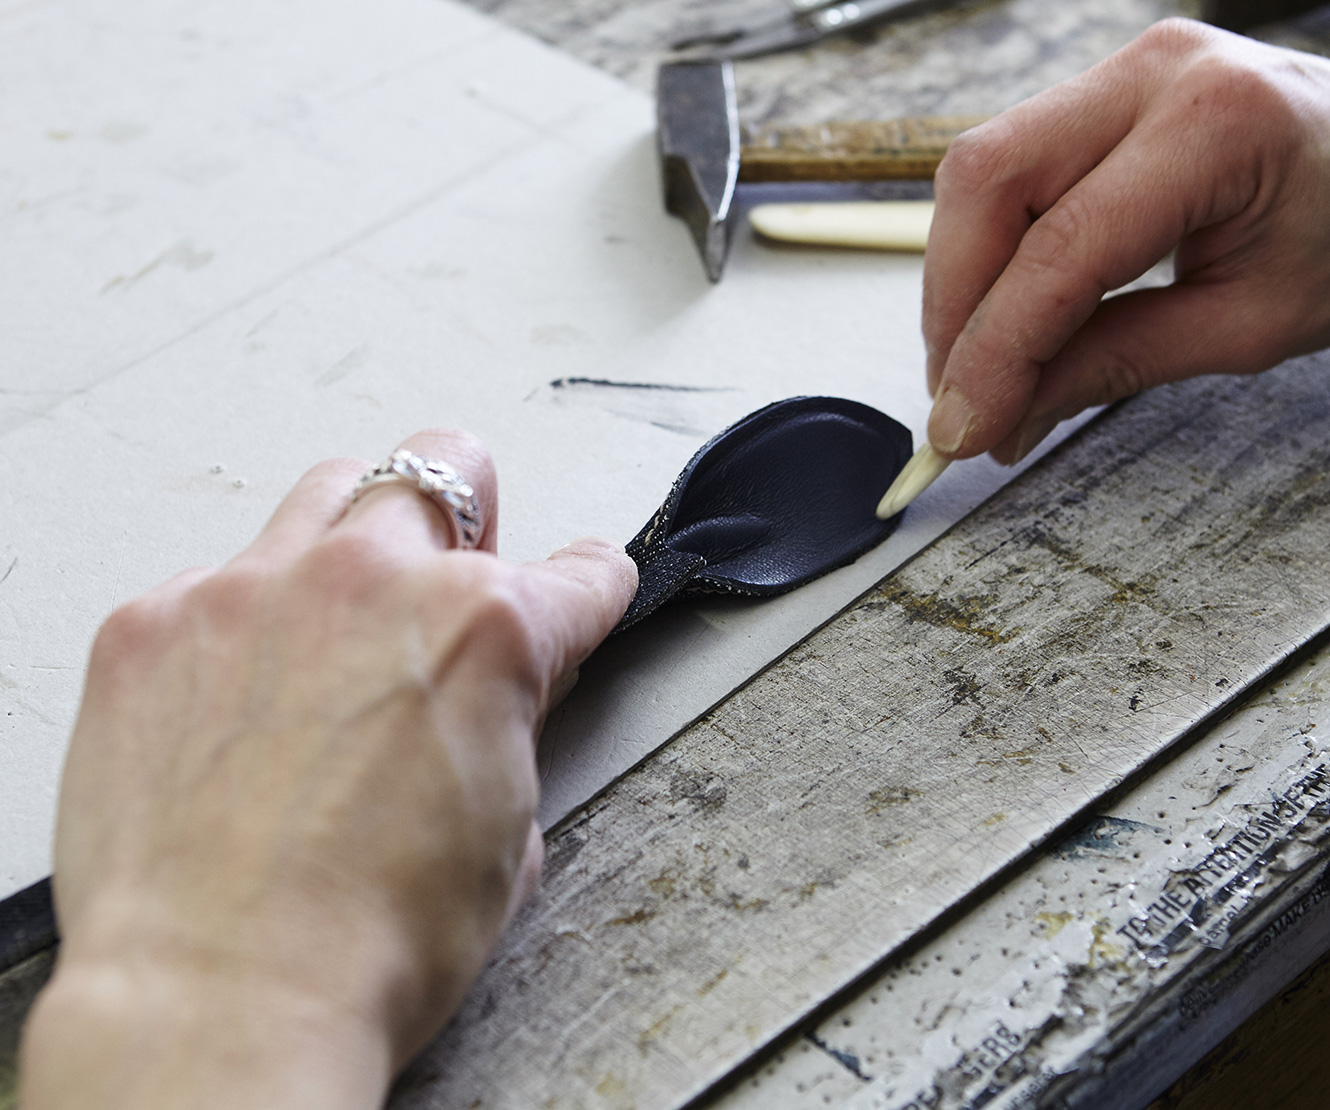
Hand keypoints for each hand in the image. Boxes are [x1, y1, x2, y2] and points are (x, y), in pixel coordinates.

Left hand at [20, 429, 635, 1109]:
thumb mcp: (507, 836)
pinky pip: (217, 577)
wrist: (220, 1000)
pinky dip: (246, 621)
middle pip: (449, 464)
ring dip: (356, 540)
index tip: (581, 588)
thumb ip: (509, 728)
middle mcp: (374, 581)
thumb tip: (497, 699)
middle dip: (473, 515)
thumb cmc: (370, 943)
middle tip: (455, 573)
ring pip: (330, 491)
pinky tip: (243, 699)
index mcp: (486, 630)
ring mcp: (256, 589)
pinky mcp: (156, 624)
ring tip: (343, 620)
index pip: (580, 571)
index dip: (590, 588)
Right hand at [923, 18, 1329, 463]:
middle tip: (958, 397)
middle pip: (986, 182)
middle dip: (953, 305)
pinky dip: (988, 253)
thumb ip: (1117, 363)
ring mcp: (1122, 74)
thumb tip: (1004, 414)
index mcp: (1216, 125)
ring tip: (977, 365)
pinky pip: (1007, 170)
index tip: (964, 427)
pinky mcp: (1101, 95)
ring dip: (960, 281)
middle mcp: (1155, 75)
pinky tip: (1001, 314)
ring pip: (980, 172)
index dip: (992, 351)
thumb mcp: (1248, 325)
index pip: (1057, 250)